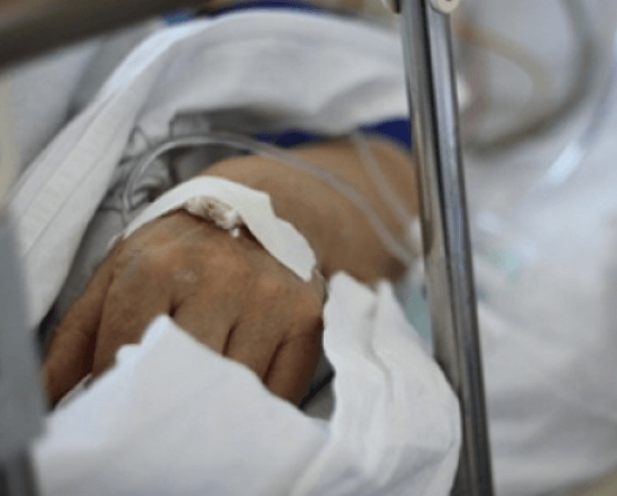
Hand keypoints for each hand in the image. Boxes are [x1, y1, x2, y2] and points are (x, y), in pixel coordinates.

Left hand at [43, 210, 324, 404]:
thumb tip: (52, 397)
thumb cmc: (184, 246)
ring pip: (233, 390)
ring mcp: (270, 300)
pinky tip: (244, 387)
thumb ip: (79, 333)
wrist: (267, 207)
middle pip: (182, 376)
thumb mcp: (122, 269)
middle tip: (166, 399)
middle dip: (167, 397)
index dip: (116, 381)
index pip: (123, 352)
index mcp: (159, 264)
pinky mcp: (307, 317)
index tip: (123, 388)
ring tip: (207, 390)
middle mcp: (219, 279)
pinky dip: (257, 402)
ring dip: (215, 402)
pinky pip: (280, 391)